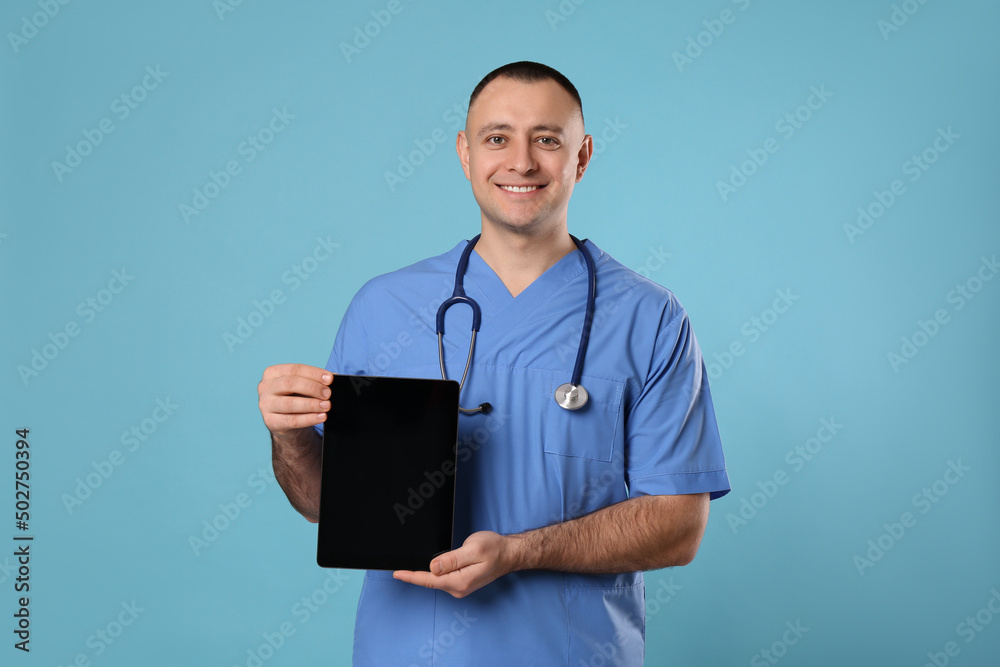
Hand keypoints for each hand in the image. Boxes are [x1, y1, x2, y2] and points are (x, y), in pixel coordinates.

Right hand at [258, 364, 332, 434]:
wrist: (285, 422)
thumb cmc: (295, 398)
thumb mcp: (302, 386)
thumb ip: (314, 380)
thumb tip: (332, 378)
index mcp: (272, 373)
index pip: (295, 369)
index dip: (314, 373)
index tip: (330, 379)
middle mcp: (265, 387)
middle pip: (290, 384)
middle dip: (312, 388)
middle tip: (328, 394)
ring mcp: (265, 405)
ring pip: (290, 403)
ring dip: (311, 404)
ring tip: (327, 406)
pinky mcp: (270, 422)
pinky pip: (291, 420)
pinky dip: (309, 419)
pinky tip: (321, 416)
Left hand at [393, 531, 517, 597]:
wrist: (509, 554)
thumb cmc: (495, 549)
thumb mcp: (473, 550)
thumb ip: (452, 559)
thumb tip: (432, 567)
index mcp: (460, 581)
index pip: (429, 580)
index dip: (411, 577)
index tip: (396, 573)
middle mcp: (458, 588)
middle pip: (430, 581)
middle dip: (415, 574)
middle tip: (399, 565)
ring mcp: (460, 587)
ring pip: (436, 580)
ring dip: (425, 573)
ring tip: (412, 565)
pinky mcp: (461, 582)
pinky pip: (442, 578)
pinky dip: (434, 573)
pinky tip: (431, 566)